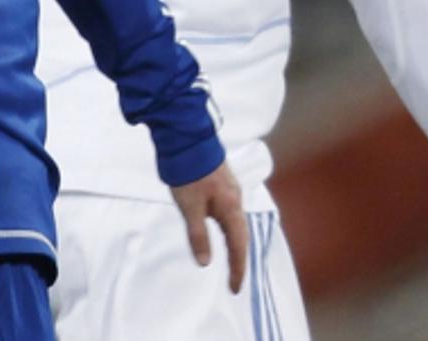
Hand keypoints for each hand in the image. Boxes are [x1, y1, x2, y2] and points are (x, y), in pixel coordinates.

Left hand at [170, 161, 247, 292]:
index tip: (234, 289)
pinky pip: (230, 213)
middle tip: (234, 280)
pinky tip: (222, 230)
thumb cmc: (188, 173)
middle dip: (239, 259)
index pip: (238, 246)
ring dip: (235, 244)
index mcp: (231, 208)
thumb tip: (205, 262)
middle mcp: (236, 199)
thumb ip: (198, 235)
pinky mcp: (222, 182)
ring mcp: (231, 190)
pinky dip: (229, 229)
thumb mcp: (189, 208)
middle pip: (241, 236)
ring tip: (231, 260)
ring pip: (236, 224)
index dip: (237, 269)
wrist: (187, 138)